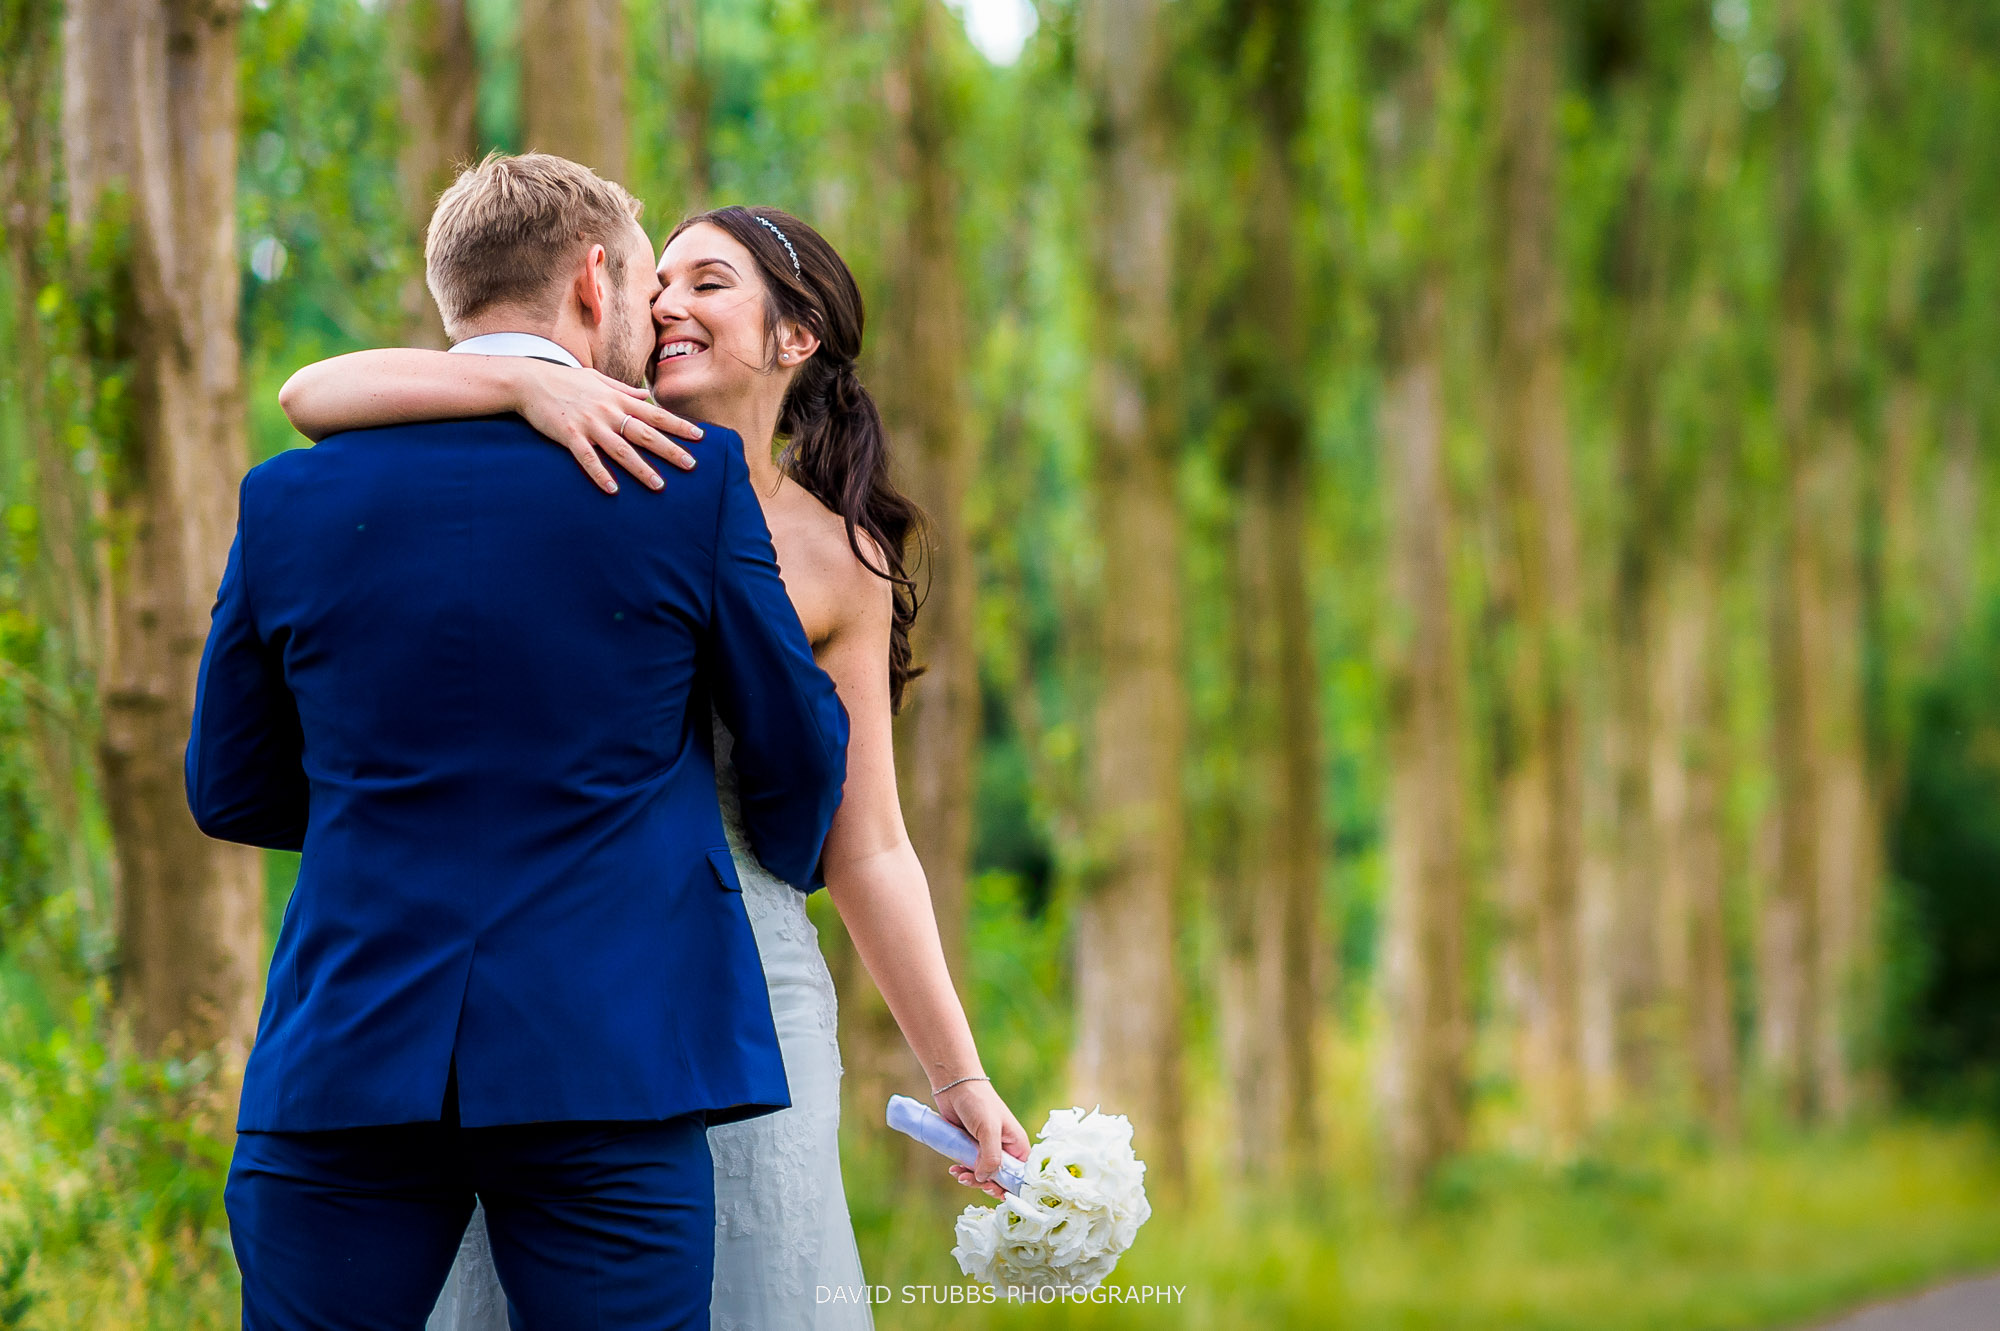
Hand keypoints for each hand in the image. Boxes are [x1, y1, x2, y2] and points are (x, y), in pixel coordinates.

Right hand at [513, 361, 703, 494]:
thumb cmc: (566, 381)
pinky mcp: (570, 436)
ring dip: (641, 469)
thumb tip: (646, 395)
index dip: (678, 425)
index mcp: (617, 399)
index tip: (699, 436)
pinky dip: (601, 474)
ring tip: (659, 485)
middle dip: (670, 450)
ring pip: (621, 450)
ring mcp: (589, 425)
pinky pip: (588, 459)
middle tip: (691, 465)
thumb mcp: (598, 379)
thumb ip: (624, 389)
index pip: (655, 413)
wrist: (530, 381)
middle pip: (645, 434)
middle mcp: (608, 412)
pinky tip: (614, 490)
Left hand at [934, 1079, 1028, 1199]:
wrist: (955, 1087)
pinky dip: (963, 1172)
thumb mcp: (988, 1130)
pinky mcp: (972, 1149)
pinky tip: (954, 1170)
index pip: (1021, 1175)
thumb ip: (991, 1157)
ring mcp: (987, 1150)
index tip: (995, 1190)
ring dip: (972, 1179)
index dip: (1010, 1187)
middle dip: (987, 1184)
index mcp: (1017, 1145)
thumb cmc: (978, 1102)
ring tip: (959, 1174)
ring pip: (984, 1176)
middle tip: (975, 1182)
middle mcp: (1005, 1149)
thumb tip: (985, 1179)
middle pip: (1001, 1179)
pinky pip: (971, 1168)